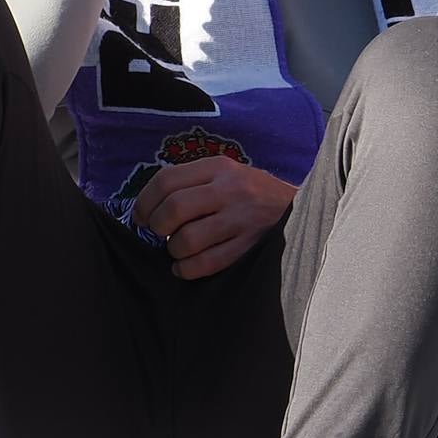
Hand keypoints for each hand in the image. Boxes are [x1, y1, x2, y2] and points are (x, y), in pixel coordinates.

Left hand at [131, 156, 297, 279]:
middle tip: (159, 233)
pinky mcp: (249, 246)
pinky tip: (184, 267)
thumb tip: (147, 208)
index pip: (166, 180)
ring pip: (187, 239)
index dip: (144, 202)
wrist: (297, 208)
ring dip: (173, 250)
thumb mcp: (225, 174)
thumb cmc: (249, 192)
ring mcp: (241, 219)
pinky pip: (206, 263)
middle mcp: (230, 190)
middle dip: (157, 226)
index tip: (140, 217)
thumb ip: (191, 183)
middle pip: (174, 209)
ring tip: (178, 249)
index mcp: (219, 167)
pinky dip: (186, 269)